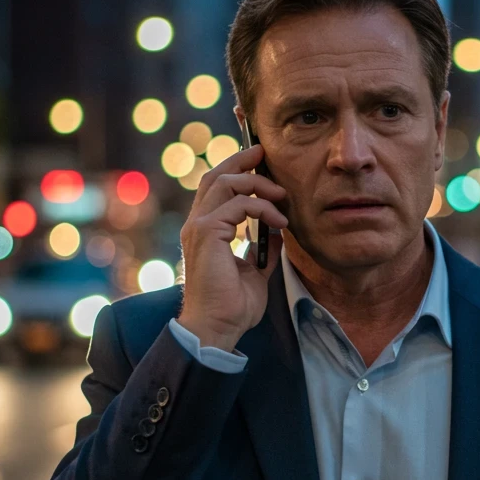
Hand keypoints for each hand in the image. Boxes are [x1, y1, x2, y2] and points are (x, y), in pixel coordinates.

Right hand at [178, 143, 289, 350]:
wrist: (218, 328)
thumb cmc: (233, 306)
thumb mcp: (256, 271)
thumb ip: (263, 248)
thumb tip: (277, 231)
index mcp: (205, 231)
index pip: (216, 189)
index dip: (235, 169)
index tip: (258, 160)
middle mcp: (197, 224)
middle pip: (216, 176)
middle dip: (241, 160)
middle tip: (264, 151)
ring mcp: (199, 227)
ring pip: (226, 184)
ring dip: (258, 184)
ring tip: (282, 197)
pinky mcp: (207, 233)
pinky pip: (238, 205)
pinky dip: (263, 208)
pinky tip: (279, 221)